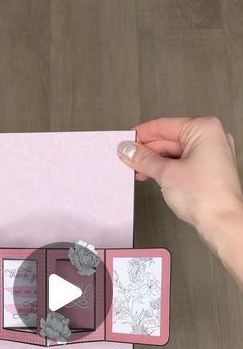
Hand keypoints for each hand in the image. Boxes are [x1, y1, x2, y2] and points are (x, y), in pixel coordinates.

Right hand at [117, 116, 242, 233]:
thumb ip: (144, 158)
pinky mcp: (209, 171)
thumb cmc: (208, 197)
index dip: (141, 134)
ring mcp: (212, 155)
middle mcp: (212, 138)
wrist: (222, 223)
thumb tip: (129, 150)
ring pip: (175, 152)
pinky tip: (153, 176)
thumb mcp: (166, 173)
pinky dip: (167, 169)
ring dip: (155, 161)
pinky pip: (183, 163)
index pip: (164, 125)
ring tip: (138, 170)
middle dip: (147, 150)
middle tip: (128, 157)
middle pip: (169, 138)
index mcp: (205, 129)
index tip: (126, 140)